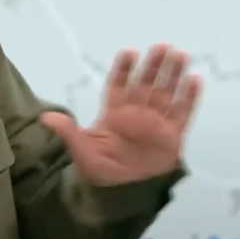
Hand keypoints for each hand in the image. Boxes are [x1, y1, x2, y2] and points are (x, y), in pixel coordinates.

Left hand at [41, 44, 201, 186]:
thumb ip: (68, 132)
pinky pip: (182, 113)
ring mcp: (155, 122)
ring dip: (173, 74)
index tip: (129, 51)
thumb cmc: (100, 169)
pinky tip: (195, 79)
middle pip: (146, 84)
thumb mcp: (81, 151)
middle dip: (153, 65)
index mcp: (114, 113)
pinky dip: (189, 97)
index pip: (118, 85)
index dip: (123, 69)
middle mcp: (136, 112)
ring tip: (181, 54)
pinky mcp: (172, 135)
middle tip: (162, 45)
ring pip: (166, 93)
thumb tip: (45, 117)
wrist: (122, 193)